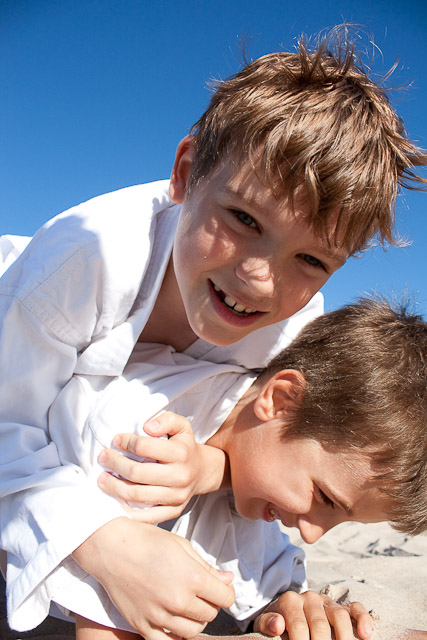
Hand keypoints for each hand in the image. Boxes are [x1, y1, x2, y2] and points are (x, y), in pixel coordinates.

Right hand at [72, 517, 234, 639]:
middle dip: (210, 603)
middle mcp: (177, 601)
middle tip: (200, 591)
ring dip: (195, 619)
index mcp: (191, 578)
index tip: (220, 586)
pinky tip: (172, 619)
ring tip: (186, 604)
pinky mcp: (142, 626)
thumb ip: (206, 567)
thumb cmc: (146, 541)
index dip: (225, 591)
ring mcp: (159, 617)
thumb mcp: (181, 546)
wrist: (110, 547)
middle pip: (210, 614)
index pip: (225, 597)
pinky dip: (174, 633)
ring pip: (193, 632)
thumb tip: (228, 579)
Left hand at [97, 411, 227, 522]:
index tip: (115, 439)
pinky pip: (146, 517)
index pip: (144, 447)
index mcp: (181, 453)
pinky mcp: (173, 511)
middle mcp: (180, 476)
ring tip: (102, 479)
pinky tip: (114, 500)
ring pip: (138, 495)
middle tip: (103, 457)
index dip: (126, 442)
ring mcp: (177, 496)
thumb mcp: (181, 426)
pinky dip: (127, 511)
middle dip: (115, 464)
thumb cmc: (185, 446)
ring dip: (115, 487)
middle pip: (137, 473)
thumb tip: (147, 427)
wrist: (202, 471)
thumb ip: (166, 420)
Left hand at [254, 590, 372, 639]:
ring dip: (343, 638)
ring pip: (339, 615)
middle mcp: (309, 598)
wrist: (284, 614)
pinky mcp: (341, 607)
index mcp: (290, 601)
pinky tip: (366, 635)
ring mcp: (327, 602)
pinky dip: (363, 620)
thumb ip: (268, 623)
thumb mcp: (265, 624)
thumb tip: (277, 625)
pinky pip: (355, 608)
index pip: (298, 625)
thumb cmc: (277, 624)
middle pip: (320, 624)